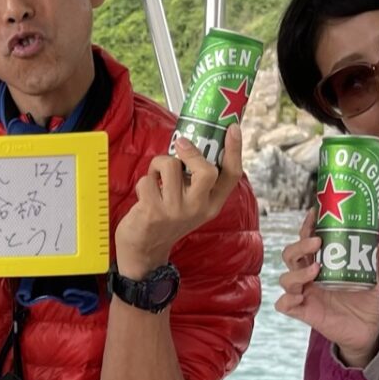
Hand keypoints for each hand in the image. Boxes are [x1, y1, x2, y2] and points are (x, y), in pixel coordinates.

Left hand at [112, 124, 244, 276]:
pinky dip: (144, 181)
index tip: (233, 129)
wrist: (145, 251)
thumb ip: (195, 180)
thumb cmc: (166, 219)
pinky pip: (148, 180)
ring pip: (170, 166)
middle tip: (180, 146)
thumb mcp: (190, 203)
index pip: (231, 176)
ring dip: (158, 164)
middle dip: (190, 152)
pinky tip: (145, 193)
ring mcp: (176, 211)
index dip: (234, 150)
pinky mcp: (154, 212)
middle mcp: (198, 208)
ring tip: (156, 177)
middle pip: (206, 171)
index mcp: (211, 204)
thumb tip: (191, 143)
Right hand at [274, 208, 378, 366]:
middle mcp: (308, 278)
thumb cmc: (364, 303)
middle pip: (290, 256)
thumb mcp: (371, 280)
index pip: (307, 242)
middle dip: (300, 246)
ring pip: (285, 278)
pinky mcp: (304, 313)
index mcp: (321, 265)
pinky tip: (300, 297)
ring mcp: (304, 295)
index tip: (314, 214)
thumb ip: (374, 264)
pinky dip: (287, 300)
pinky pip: (283, 305)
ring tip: (317, 270)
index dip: (307, 227)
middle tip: (317, 242)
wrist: (366, 330)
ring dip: (297, 272)